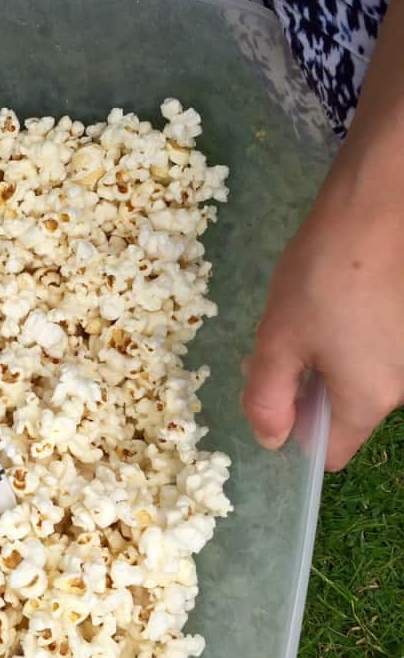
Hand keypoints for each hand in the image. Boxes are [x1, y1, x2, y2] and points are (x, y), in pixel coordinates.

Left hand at [242, 141, 403, 469]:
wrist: (380, 206)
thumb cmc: (324, 275)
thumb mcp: (278, 338)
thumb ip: (268, 396)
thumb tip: (271, 441)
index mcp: (370, 398)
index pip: (331, 451)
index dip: (296, 434)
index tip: (273, 398)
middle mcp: (402, 385)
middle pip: (344, 411)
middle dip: (304, 389)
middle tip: (276, 347)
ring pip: (358, 377)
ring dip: (325, 359)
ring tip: (304, 315)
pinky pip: (376, 348)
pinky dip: (350, 336)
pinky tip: (332, 301)